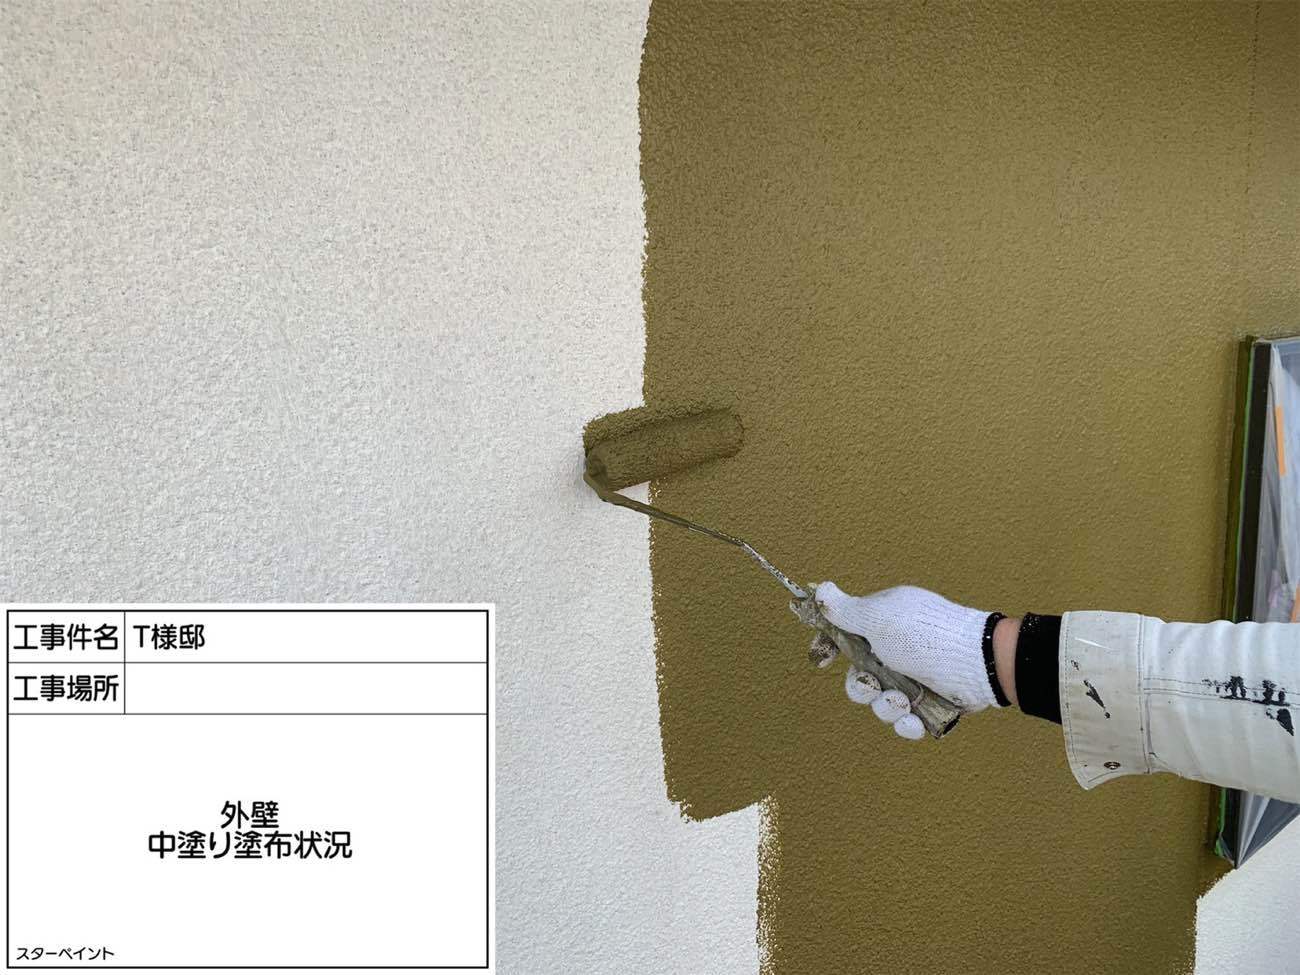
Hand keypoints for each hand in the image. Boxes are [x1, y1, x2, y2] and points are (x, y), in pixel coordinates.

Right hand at [814, 581, 1004, 723]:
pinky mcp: (930, 704)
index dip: (831, 648)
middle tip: (872, 684)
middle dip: (861, 687)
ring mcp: (913, 680)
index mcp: (882, 626)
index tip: (823, 659)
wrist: (976, 664)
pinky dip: (907, 724)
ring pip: (880, 703)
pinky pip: (906, 722)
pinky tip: (913, 719)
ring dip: (886, 706)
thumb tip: (820, 589)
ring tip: (903, 701)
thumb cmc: (924, 635)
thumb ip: (845, 610)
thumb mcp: (878, 617)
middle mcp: (896, 652)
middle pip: (859, 678)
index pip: (846, 637)